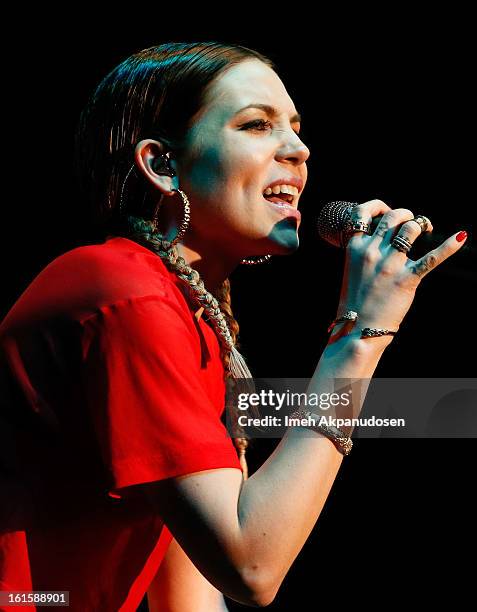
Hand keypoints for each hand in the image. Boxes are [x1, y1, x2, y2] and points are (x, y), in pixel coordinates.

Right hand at [334, 199, 466, 336]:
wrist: (358, 328)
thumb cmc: (356, 300)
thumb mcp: (352, 268)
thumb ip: (366, 249)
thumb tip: (385, 234)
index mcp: (355, 248)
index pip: (363, 213)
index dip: (377, 206)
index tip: (385, 211)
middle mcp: (372, 252)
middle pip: (393, 216)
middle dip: (406, 214)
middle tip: (412, 224)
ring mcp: (389, 265)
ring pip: (411, 228)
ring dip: (421, 224)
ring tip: (426, 229)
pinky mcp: (407, 279)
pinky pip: (431, 258)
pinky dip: (449, 247)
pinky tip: (461, 237)